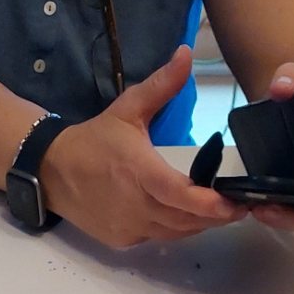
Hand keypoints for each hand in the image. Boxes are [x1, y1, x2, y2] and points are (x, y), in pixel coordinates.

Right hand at [38, 45, 240, 247]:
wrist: (52, 172)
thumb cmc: (93, 140)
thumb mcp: (127, 108)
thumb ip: (161, 85)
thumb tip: (185, 54)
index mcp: (137, 172)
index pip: (179, 195)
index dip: (208, 204)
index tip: (235, 203)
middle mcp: (134, 205)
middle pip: (184, 220)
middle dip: (216, 216)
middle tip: (241, 205)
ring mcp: (127, 226)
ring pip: (175, 232)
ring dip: (199, 225)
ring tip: (222, 212)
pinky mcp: (122, 239)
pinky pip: (158, 237)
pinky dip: (177, 229)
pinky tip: (189, 217)